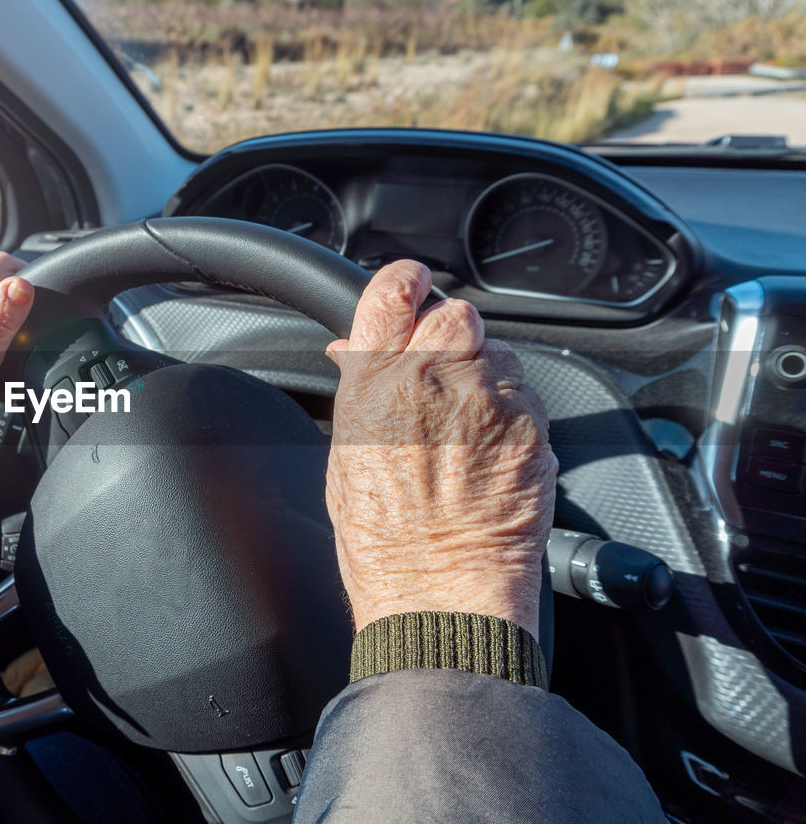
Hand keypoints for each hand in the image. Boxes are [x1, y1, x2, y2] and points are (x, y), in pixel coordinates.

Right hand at [325, 260, 556, 637]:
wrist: (438, 592)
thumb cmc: (382, 541)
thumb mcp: (345, 455)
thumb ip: (362, 393)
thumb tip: (357, 355)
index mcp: (373, 384)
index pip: (392, 293)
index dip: (406, 283)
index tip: (414, 284)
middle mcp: (429, 379)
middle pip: (454, 313)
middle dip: (452, 335)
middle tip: (444, 372)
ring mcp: (486, 400)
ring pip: (497, 353)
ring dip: (486, 376)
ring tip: (469, 428)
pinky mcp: (531, 426)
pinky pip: (527, 395)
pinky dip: (514, 414)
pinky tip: (493, 453)